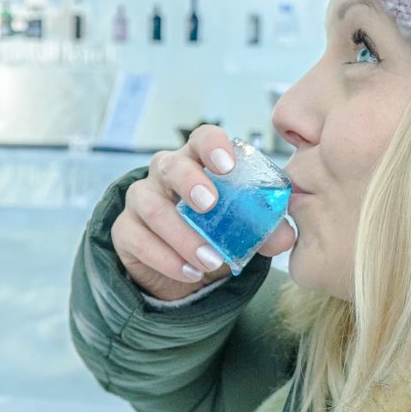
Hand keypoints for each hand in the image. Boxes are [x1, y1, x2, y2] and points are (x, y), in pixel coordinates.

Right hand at [110, 125, 294, 300]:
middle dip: (189, 183)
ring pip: (152, 207)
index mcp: (198, 161)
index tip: (227, 165)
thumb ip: (265, 231)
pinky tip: (190, 273)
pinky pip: (138, 239)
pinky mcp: (125, 230)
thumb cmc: (216, 233)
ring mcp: (141, 200)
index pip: (201, 138)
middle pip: (169, 165)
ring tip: (210, 261)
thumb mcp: (244, 232)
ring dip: (183, 236)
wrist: (184, 269)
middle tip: (209, 205)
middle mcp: (165, 173)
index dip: (212, 146)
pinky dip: (166, 259)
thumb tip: (286, 237)